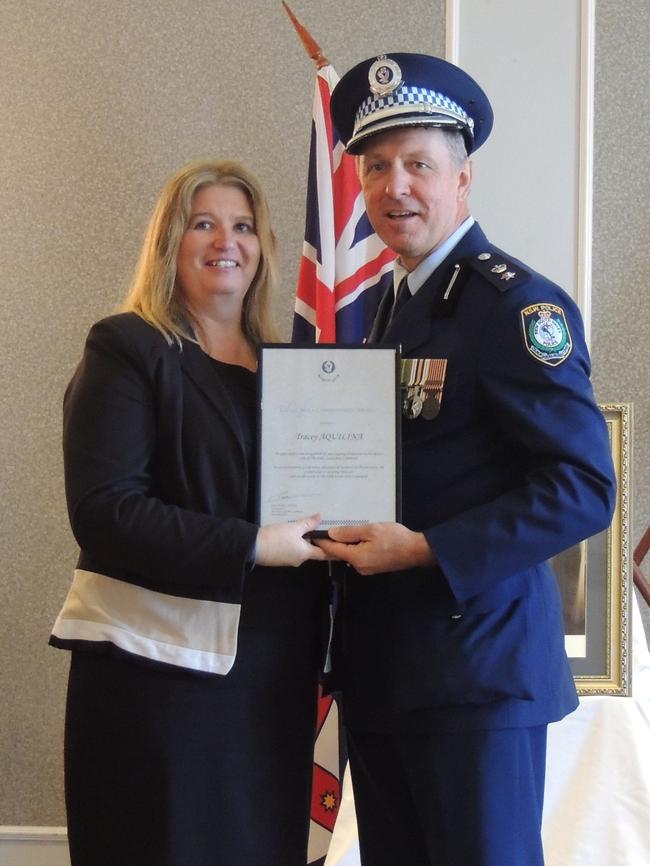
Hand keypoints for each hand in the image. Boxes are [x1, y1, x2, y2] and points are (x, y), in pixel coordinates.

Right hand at [255, 514, 328, 566]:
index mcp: (305, 554)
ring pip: (300, 550)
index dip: (333, 550)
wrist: (253, 547)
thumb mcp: (294, 527)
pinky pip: (291, 550)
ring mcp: (288, 560)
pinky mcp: (279, 559)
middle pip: (312, 551)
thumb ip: (308, 523)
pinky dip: (293, 543)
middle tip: (320, 529)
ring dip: (303, 541)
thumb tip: (320, 518)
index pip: (325, 554)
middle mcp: (299, 560)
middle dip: (315, 541)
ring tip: (304, 528)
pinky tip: (290, 534)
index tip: (341, 545)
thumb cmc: (276, 537)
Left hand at [315, 522, 435, 574]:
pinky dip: (356, 548)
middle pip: (340, 553)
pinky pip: (359, 557)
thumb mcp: (371, 530)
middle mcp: (359, 567)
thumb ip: (350, 532)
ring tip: (345, 530)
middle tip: (328, 527)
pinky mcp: (374, 567)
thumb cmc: (395, 538)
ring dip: (347, 544)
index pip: (332, 550)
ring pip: (350, 555)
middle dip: (335, 541)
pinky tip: (360, 538)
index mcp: (356, 558)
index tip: (314, 533)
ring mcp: (367, 569)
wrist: (417, 551)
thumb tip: (332, 533)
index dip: (323, 541)